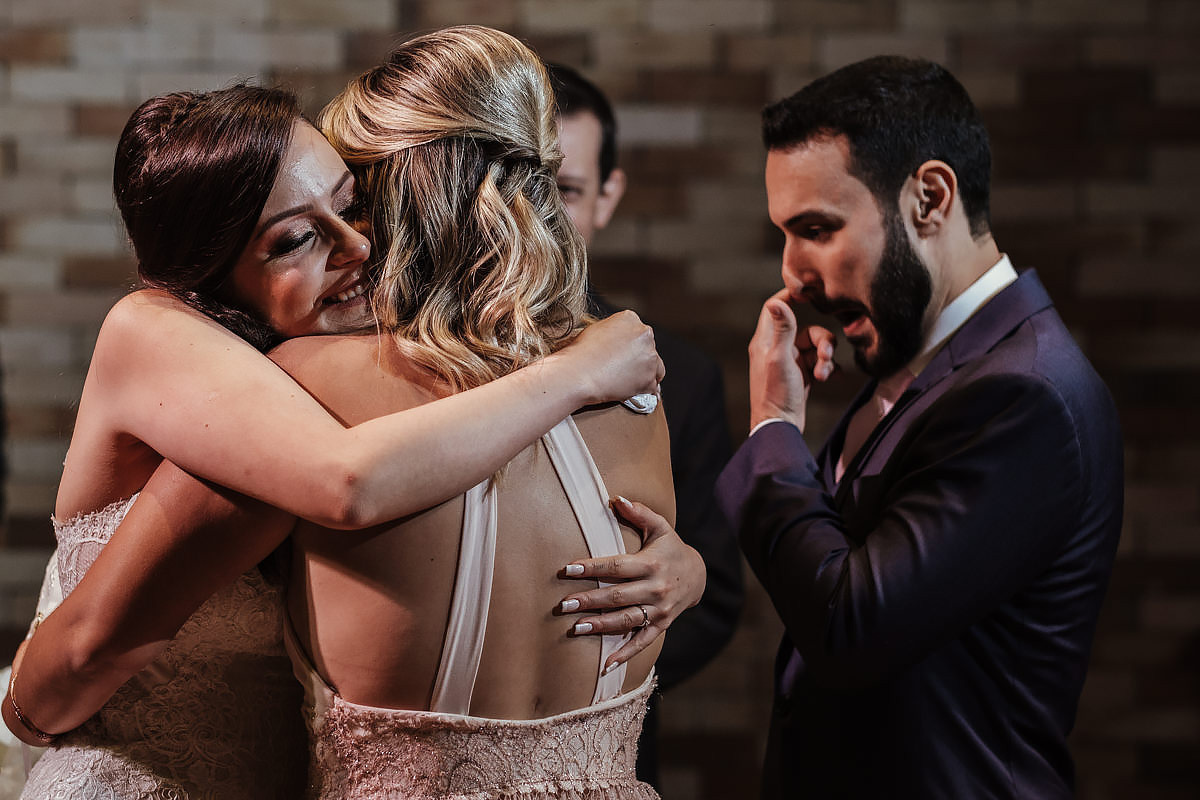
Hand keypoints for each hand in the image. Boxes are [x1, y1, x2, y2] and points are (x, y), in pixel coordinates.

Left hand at [557, 496, 704, 673]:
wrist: (699, 575)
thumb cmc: (671, 548)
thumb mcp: (660, 527)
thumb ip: (640, 513)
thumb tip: (616, 499)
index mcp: (651, 564)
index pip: (617, 566)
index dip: (592, 568)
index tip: (568, 569)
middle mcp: (655, 589)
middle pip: (617, 596)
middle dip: (589, 600)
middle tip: (564, 604)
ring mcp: (659, 610)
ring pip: (626, 620)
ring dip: (600, 626)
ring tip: (575, 628)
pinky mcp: (661, 625)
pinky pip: (642, 642)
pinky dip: (625, 654)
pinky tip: (605, 665)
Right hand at [559, 310, 664, 404]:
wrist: (577, 374)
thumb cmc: (580, 353)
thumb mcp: (595, 330)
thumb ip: (614, 332)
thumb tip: (619, 342)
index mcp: (630, 318)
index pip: (638, 333)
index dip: (630, 346)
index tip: (622, 356)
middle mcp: (644, 334)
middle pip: (649, 348)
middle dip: (639, 358)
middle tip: (623, 369)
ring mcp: (650, 356)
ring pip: (655, 367)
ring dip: (644, 374)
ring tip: (625, 381)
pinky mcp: (650, 378)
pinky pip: (652, 386)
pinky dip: (643, 389)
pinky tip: (629, 391)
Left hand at [748, 289, 835, 432]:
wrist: (779, 427)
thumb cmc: (776, 394)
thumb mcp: (781, 359)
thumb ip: (783, 330)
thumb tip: (778, 302)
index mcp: (766, 341)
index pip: (775, 307)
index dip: (792, 296)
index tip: (811, 293)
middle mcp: (776, 349)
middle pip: (806, 330)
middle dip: (822, 341)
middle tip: (826, 357)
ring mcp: (789, 363)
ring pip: (816, 348)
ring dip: (826, 359)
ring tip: (823, 375)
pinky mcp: (801, 376)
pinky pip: (819, 363)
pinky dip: (828, 368)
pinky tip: (830, 378)